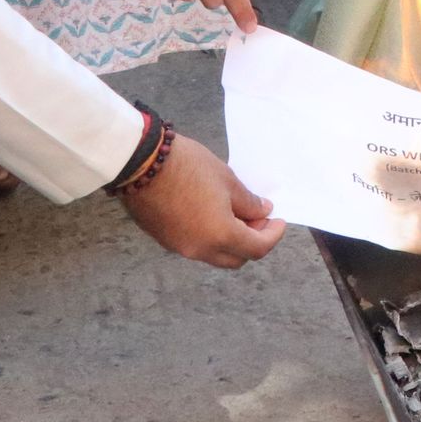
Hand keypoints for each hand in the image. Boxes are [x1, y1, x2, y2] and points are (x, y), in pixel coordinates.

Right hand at [118, 133, 285, 267]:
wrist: (141, 163)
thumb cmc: (188, 167)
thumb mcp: (228, 180)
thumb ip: (249, 202)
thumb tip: (262, 213)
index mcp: (220, 236)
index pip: (257, 249)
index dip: (273, 236)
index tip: (278, 221)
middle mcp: (200, 249)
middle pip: (236, 258)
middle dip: (252, 241)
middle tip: (258, 217)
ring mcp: (179, 247)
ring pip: (214, 254)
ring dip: (230, 241)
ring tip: (236, 213)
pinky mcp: (164, 239)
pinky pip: (196, 246)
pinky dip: (210, 237)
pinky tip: (211, 214)